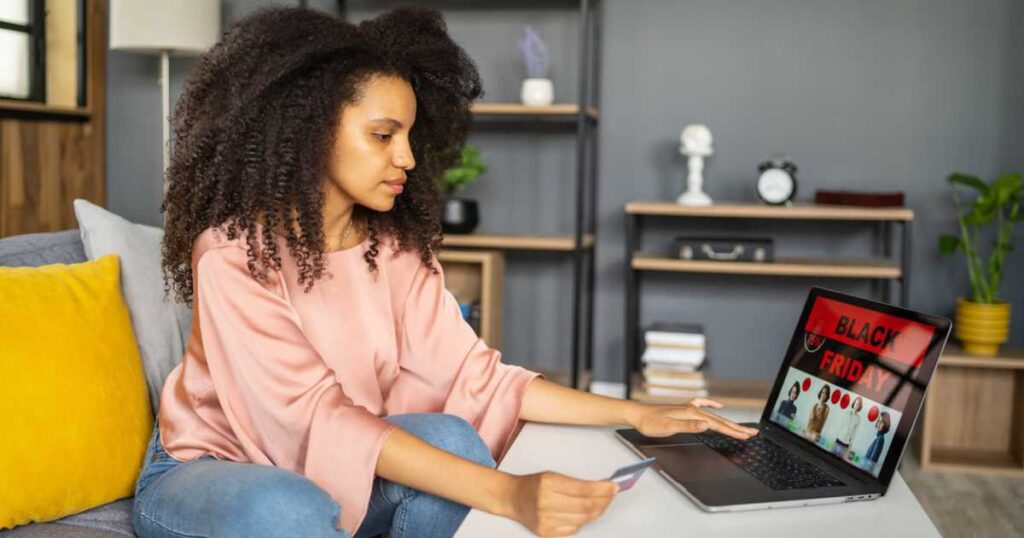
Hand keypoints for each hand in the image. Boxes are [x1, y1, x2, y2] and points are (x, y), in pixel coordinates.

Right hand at [506, 471, 618, 536]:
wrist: (512, 498)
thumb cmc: (534, 485)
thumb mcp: (553, 476)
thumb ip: (576, 483)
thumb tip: (603, 488)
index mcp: (548, 483)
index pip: (584, 489)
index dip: (602, 489)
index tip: (614, 486)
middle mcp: (546, 502)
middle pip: (586, 506)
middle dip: (604, 500)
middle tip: (612, 495)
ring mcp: (546, 520)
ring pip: (582, 520)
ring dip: (596, 511)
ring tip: (601, 504)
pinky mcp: (547, 533)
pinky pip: (573, 530)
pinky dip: (582, 522)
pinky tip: (584, 514)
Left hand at [627, 399, 757, 439]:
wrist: (637, 413)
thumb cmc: (650, 422)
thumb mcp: (668, 427)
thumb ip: (689, 426)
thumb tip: (707, 425)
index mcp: (692, 414)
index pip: (718, 424)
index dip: (733, 431)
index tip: (747, 436)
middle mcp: (693, 409)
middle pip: (720, 419)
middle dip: (737, 427)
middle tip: (753, 433)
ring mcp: (689, 408)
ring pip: (714, 415)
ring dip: (728, 421)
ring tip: (741, 425)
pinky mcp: (683, 409)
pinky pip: (703, 405)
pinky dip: (713, 405)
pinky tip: (718, 406)